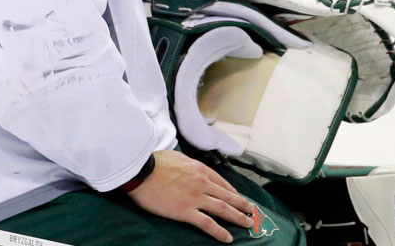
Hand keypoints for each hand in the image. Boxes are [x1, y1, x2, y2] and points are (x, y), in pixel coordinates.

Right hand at [126, 150, 255, 242]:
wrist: (141, 171)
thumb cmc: (155, 162)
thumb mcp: (178, 157)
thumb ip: (188, 164)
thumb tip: (189, 166)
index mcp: (201, 170)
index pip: (222, 183)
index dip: (233, 193)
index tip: (240, 199)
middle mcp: (203, 183)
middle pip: (228, 196)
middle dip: (243, 205)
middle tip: (253, 212)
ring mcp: (196, 198)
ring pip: (223, 209)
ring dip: (238, 217)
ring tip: (248, 224)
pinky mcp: (186, 211)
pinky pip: (207, 223)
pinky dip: (220, 231)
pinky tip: (228, 238)